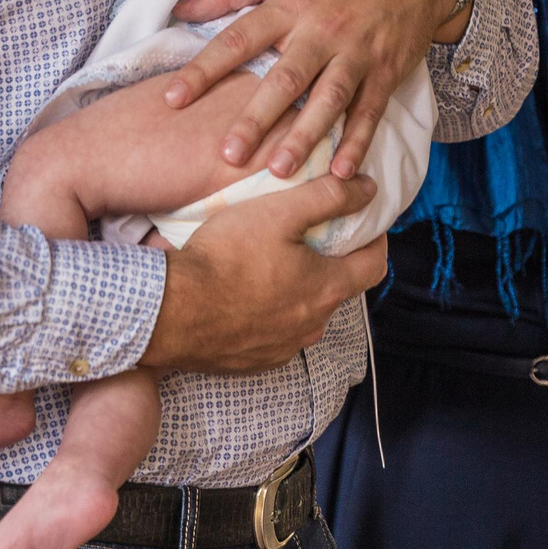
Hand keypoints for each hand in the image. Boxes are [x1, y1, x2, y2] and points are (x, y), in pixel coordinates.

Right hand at [139, 176, 385, 373]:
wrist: (171, 312)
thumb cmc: (226, 258)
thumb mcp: (279, 212)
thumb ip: (328, 197)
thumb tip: (367, 188)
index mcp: (326, 290)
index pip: (374, 265)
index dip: (376, 240)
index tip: (366, 222)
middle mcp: (312, 326)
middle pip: (338, 289)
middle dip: (332, 262)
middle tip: (312, 235)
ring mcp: (282, 348)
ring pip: (305, 313)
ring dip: (299, 289)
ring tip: (274, 262)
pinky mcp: (253, 361)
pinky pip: (274, 334)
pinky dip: (270, 313)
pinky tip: (246, 292)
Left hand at [164, 0, 455, 179]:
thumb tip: (182, 8)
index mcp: (291, 4)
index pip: (239, 38)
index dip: (204, 69)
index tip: (172, 99)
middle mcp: (322, 30)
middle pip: (285, 77)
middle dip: (256, 117)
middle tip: (229, 153)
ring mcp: (357, 52)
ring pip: (328, 98)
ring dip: (304, 136)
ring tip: (278, 170)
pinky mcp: (387, 71)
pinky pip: (370, 111)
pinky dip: (357, 141)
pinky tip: (342, 171)